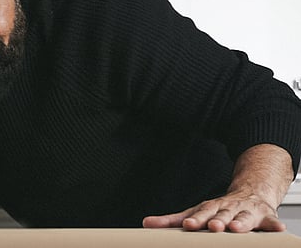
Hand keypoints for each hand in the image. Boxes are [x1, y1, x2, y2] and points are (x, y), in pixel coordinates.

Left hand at [143, 190, 285, 232]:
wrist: (250, 193)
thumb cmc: (219, 208)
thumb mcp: (195, 212)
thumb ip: (171, 220)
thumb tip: (146, 224)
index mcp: (210, 208)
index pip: (200, 213)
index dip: (195, 219)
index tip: (188, 225)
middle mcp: (227, 208)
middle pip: (222, 215)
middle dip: (217, 221)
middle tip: (213, 227)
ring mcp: (246, 212)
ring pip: (244, 217)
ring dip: (241, 222)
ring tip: (237, 229)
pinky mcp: (265, 217)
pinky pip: (270, 222)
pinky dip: (273, 225)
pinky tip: (278, 229)